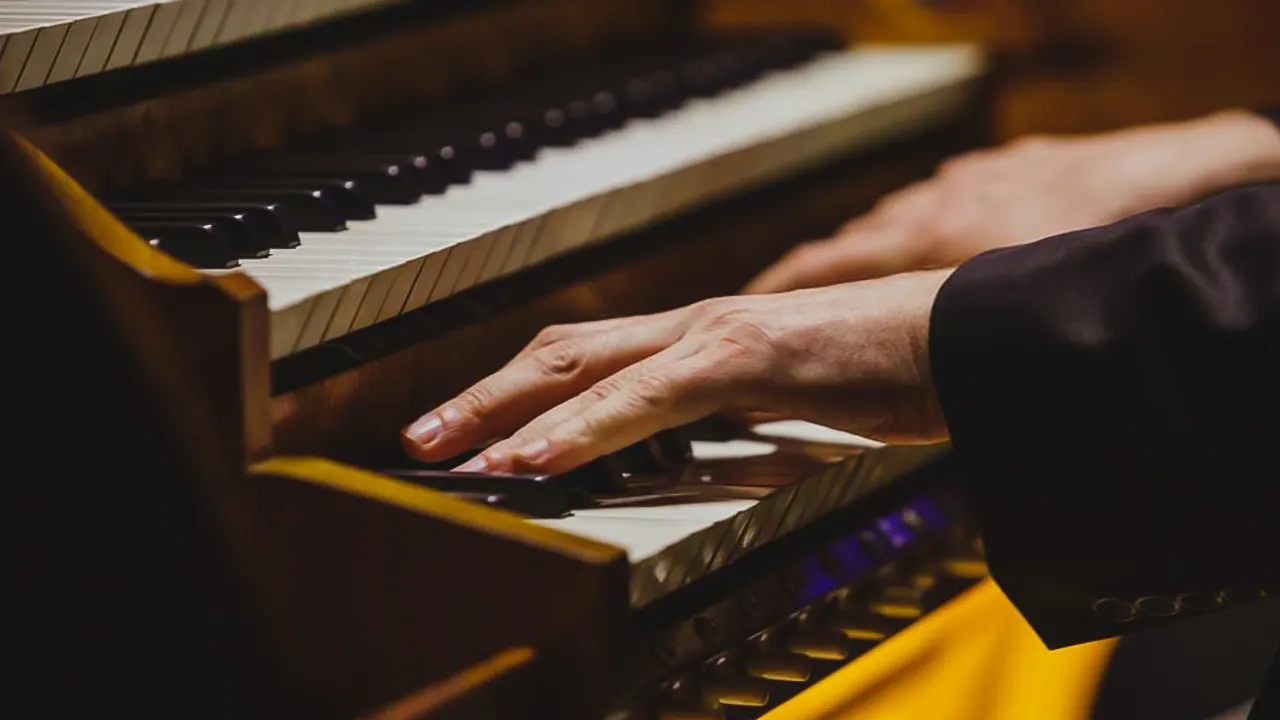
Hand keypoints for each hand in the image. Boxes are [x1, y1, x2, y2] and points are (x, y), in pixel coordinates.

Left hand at [402, 270, 952, 474]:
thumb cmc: (889, 374)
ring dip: (510, 411)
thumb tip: (683, 469)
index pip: (587, 355)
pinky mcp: (749, 356)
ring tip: (451, 450)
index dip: (520, 390)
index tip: (469, 430)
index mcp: (702, 339)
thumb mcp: (789, 414)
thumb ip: (731, 435)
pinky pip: (649, 399)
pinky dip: (584, 429)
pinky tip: (538, 458)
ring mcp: (718, 335)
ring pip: (588, 366)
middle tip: (422, 436)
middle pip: (563, 351)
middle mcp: (695, 326)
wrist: (973, 339)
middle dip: (485, 395)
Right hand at [745, 110, 1279, 293]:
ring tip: (876, 280)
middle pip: (857, 240)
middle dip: (826, 272)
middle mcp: (938, 203)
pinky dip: (936, 222)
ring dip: (884, 249)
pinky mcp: (1007, 169)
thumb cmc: (1097, 246)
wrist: (1178, 178)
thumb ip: (948, 332)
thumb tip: (913, 384)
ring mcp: (971, 183)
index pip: (825, 260)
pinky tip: (954, 238)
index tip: (750, 304)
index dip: (781, 284)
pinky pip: (950, 195)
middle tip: (799, 301)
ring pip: (903, 218)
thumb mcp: (1003, 308)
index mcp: (926, 237)